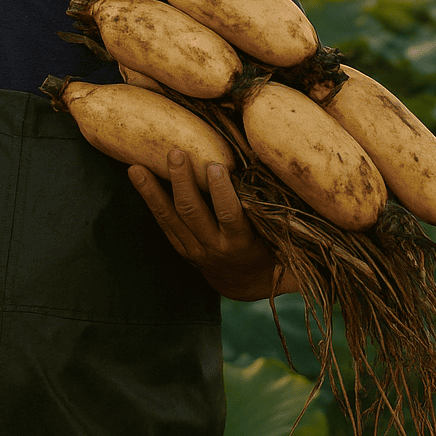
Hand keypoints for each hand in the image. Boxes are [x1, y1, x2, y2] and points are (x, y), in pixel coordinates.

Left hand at [128, 150, 295, 300]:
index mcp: (242, 244)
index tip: (217, 166)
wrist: (246, 283)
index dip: (222, 193)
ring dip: (153, 190)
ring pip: (170, 218)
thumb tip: (299, 178)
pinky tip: (136, 175)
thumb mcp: (282, 237)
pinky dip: (149, 199)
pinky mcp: (180, 246)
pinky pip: (162, 222)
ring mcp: (193, 249)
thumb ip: (283, 214)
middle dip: (183, 182)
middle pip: (193, 212)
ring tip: (137, 165)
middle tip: (176, 152)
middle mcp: (214, 247)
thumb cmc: (272, 250)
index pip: (231, 216)